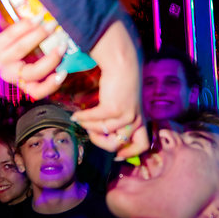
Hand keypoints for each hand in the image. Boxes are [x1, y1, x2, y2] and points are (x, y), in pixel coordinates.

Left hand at [0, 18, 67, 98]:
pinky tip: (38, 17)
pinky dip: (27, 25)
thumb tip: (66, 50)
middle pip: (32, 73)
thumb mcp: (23, 60)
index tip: (64, 72)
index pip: (37, 92)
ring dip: (40, 35)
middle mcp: (9, 74)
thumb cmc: (8, 51)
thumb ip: (40, 59)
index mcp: (20, 80)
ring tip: (53, 24)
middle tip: (64, 45)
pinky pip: (12, 34)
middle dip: (51, 59)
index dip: (51, 86)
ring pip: (22, 49)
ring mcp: (0, 60)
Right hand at [71, 20, 148, 157]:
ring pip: (103, 132)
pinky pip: (94, 120)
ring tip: (81, 120)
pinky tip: (76, 115)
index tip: (116, 155)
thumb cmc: (122, 81)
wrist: (123, 62)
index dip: (129, 153)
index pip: (142, 145)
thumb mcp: (126, 102)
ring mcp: (126, 115)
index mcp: (141, 119)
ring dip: (89, 127)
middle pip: (119, 144)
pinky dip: (83, 118)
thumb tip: (103, 133)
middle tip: (92, 134)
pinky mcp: (114, 108)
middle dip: (102, 143)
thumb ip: (120, 117)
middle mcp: (136, 119)